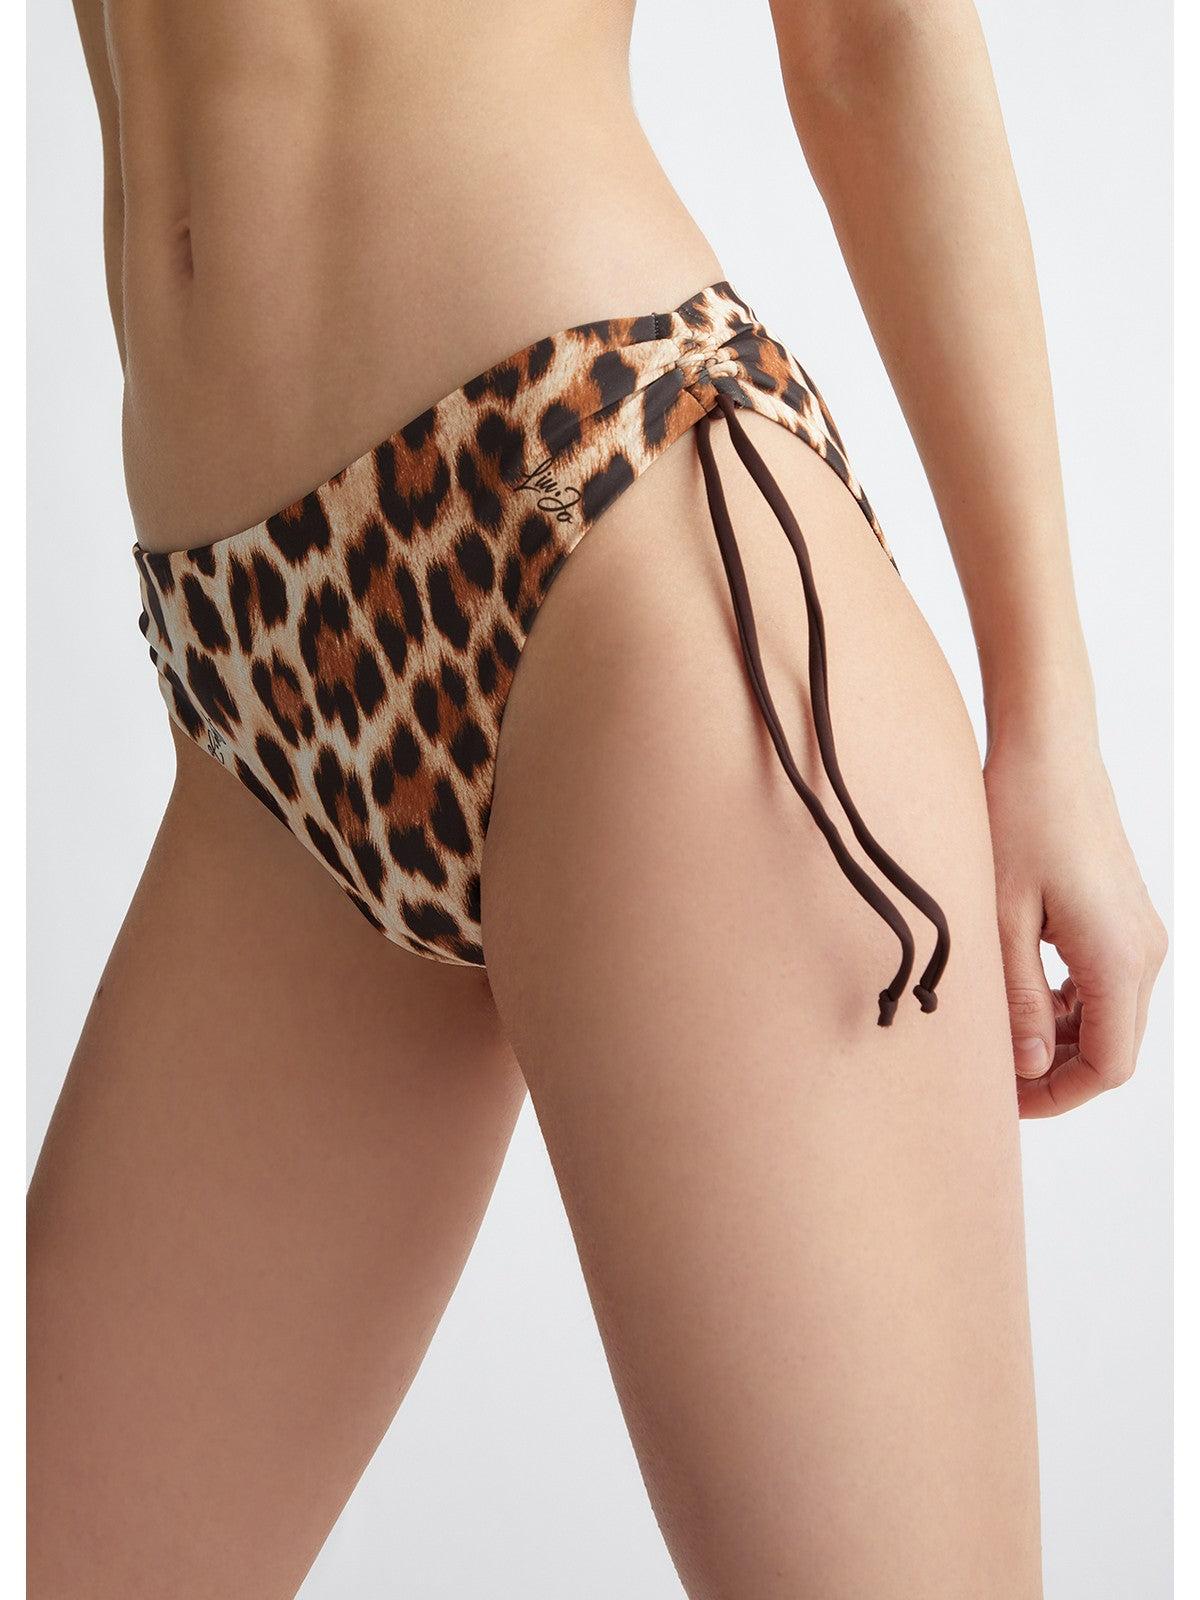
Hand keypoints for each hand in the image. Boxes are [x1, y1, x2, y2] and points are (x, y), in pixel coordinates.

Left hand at [983, 732, 1166, 1116]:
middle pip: (1111, 1047)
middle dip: (1054, 1072)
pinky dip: (1065, 1003)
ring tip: (996, 1034)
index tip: (1006, 1102)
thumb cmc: (1020, 819)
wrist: (1047, 749)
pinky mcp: (1122, 917)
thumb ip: (1016, 998)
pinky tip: (1017, 994)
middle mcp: (1142, 950)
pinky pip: (1102, 983)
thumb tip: (1029, 1067)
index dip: (1057, 1095)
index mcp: (1117, 958)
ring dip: (1058, 1037)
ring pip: (1108, 1018)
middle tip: (992, 1075)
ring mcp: (1137, 932)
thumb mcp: (1000, 918)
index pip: (1108, 1066)